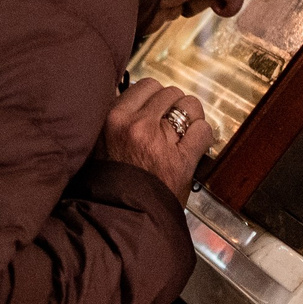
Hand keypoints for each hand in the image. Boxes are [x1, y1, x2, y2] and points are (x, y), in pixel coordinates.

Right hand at [100, 77, 214, 197]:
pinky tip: (194, 146)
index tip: (157, 108)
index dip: (156, 97)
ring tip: (184, 132)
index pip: (146, 85)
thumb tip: (134, 99)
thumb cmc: (109, 186)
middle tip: (171, 122)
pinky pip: (203, 130)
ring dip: (191, 116)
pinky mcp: (182, 159)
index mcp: (114, 118)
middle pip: (170, 92)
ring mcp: (161, 141)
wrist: (121, 218)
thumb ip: (116, 120)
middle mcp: (137, 124)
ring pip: (190, 105)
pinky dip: (202, 136)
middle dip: (174, 105)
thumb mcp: (99, 143)